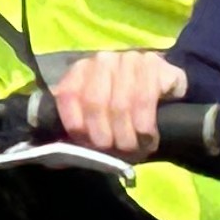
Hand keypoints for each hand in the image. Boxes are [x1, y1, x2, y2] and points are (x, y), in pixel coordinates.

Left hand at [49, 48, 184, 155]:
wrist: (166, 93)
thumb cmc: (128, 114)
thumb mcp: (100, 123)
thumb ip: (78, 135)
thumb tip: (54, 161)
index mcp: (80, 70)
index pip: (68, 95)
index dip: (77, 126)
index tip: (89, 145)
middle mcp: (102, 60)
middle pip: (94, 102)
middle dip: (104, 136)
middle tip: (115, 152)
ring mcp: (128, 58)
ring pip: (120, 104)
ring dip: (127, 135)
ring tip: (133, 149)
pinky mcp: (153, 63)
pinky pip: (145, 99)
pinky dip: (145, 125)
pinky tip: (148, 137)